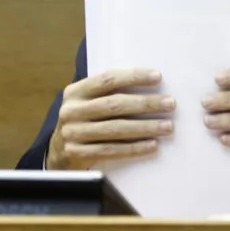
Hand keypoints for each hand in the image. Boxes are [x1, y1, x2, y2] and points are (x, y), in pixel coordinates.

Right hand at [47, 68, 174, 170]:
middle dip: (145, 103)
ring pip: (115, 129)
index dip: (133, 77)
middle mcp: (71, 110)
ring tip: (168, 126)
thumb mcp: (86, 102)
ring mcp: (73, 133)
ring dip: (145, 127)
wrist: (59, 153)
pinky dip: (134, 148)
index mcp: (75, 92)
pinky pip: (111, 150)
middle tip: (170, 103)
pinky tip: (153, 145)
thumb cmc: (84, 121)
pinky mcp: (78, 154)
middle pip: (114, 104)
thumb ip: (107, 93)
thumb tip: (150, 83)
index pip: (107, 79)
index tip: (158, 77)